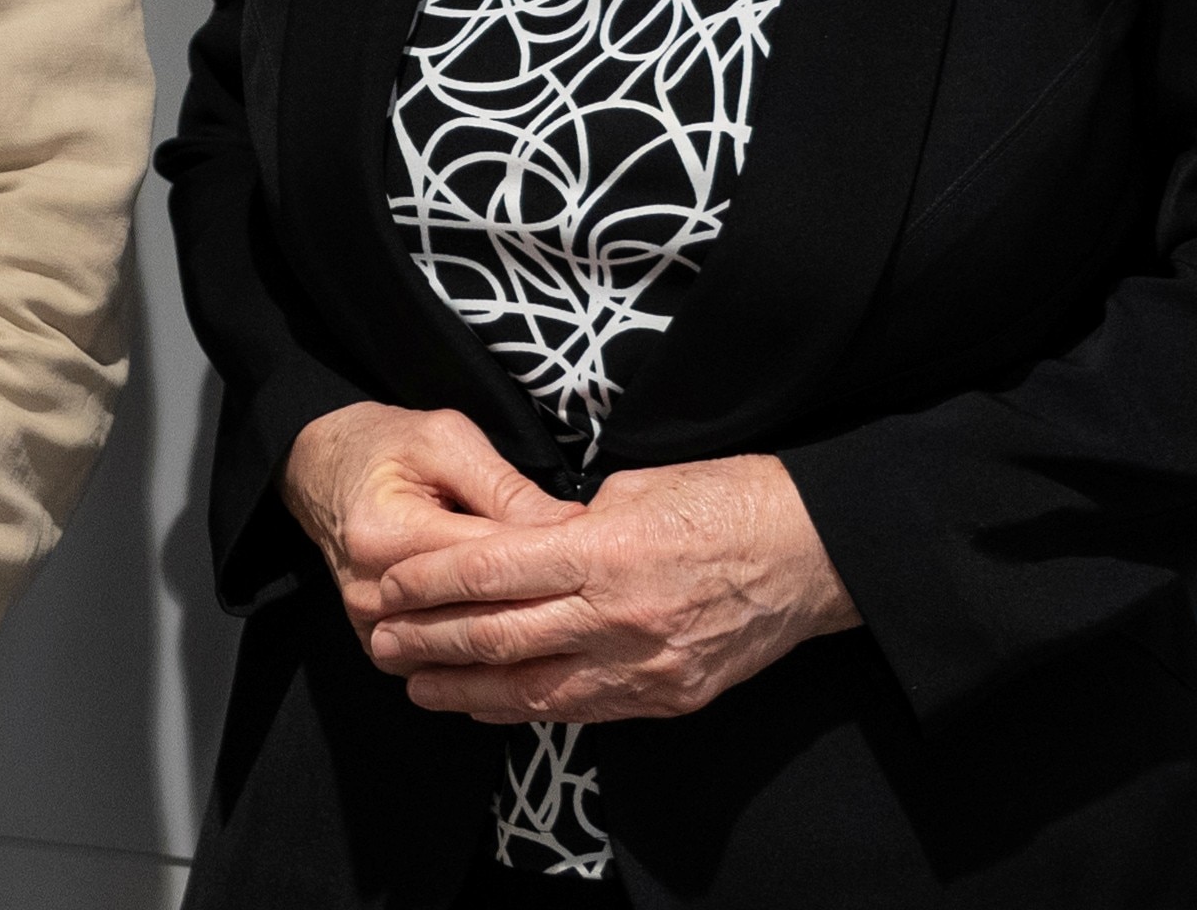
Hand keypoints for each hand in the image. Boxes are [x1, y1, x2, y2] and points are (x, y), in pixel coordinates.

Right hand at [281, 401, 574, 642]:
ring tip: (560, 619)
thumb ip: (506, 488)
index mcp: (389, 534)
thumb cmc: (385, 446)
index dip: (548, 561)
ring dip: (513, 640)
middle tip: (592, 595)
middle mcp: (374, 593)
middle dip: (540, 607)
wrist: (320, 471)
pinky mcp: (376, 645)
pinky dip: (481, 657)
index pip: (487, 567)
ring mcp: (371, 627)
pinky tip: (517, 640)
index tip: (595, 556)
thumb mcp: (447, 441)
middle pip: (478, 619)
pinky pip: (440, 667)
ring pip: (463, 655)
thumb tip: (574, 528)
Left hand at [364, 453, 858, 723]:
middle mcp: (617, 616)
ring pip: (532, 689)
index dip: (433, 580)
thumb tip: (528, 543)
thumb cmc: (729, 500)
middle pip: (498, 636)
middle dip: (431, 641)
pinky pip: (581, 710)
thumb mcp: (639, 487)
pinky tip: (491, 705)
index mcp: (605, 550)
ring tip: (418, 686)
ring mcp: (642, 666)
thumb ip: (573, 523)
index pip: (493, 570)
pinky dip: (528, 708)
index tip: (392, 582)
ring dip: (466, 690)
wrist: (813, 553)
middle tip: (383, 641)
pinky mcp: (665, 697)